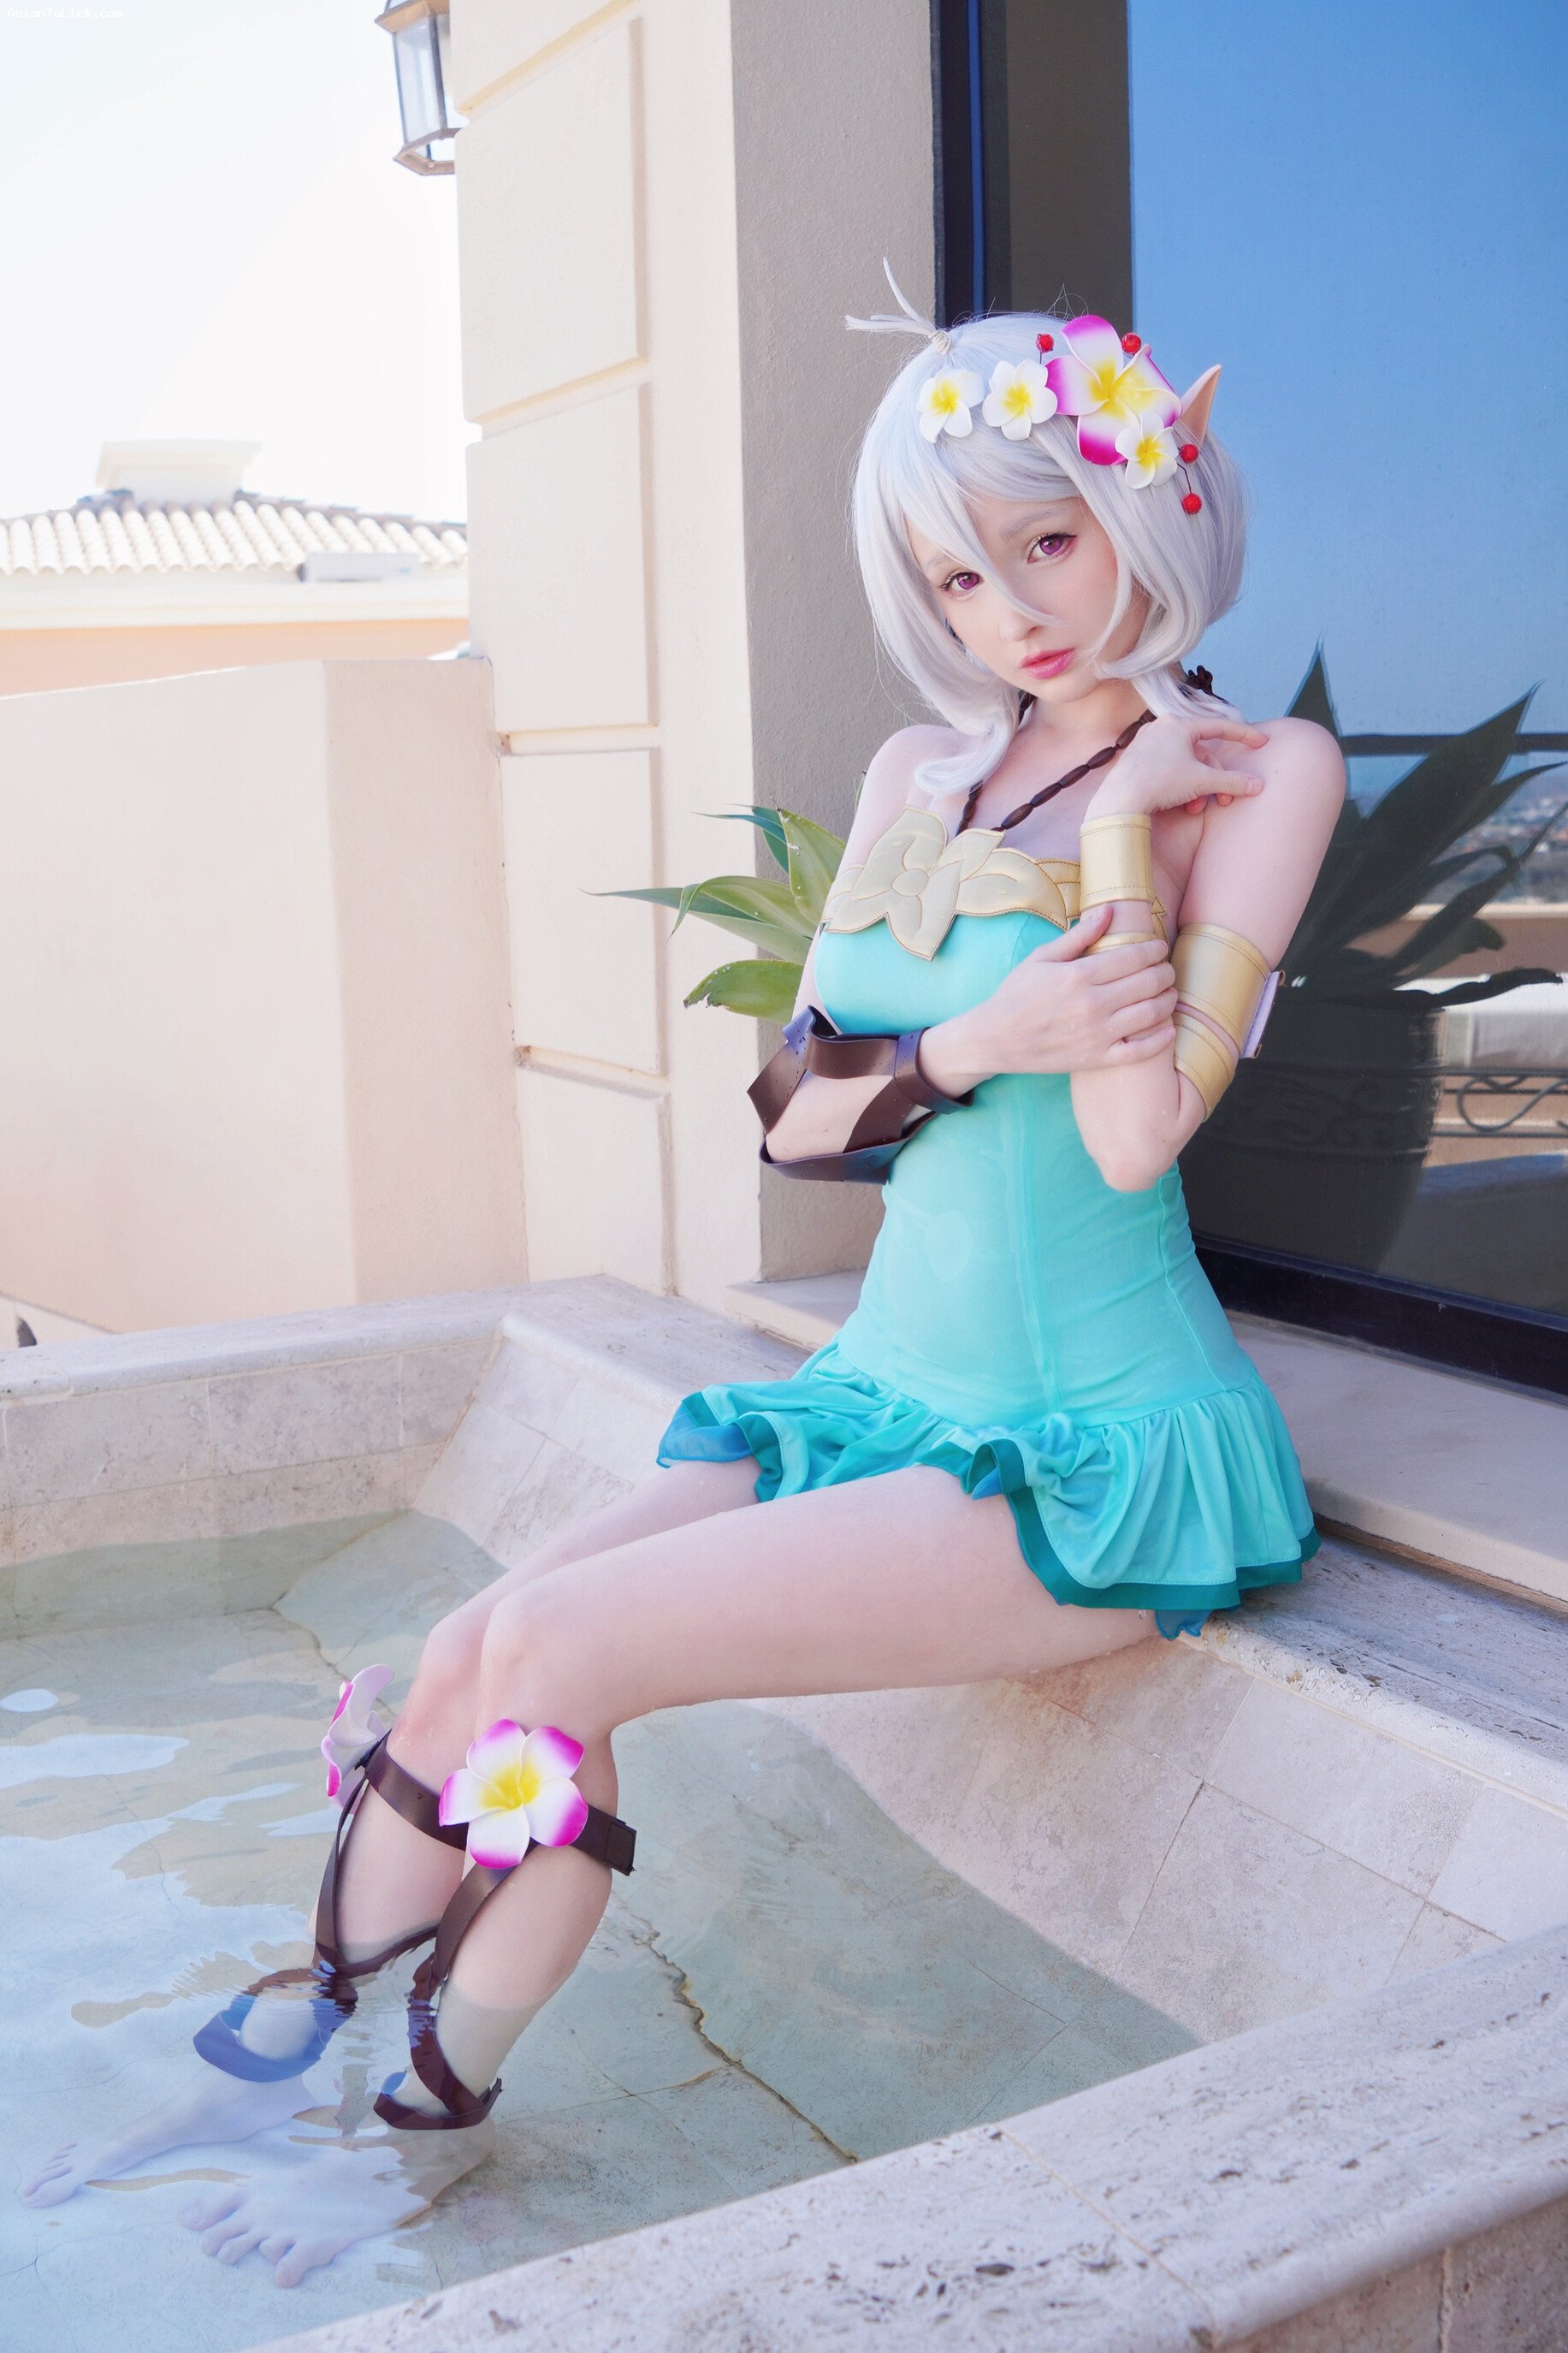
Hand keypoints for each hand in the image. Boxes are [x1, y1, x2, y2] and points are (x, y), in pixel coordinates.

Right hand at [920, 904, 1176, 1090]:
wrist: (996, 1039)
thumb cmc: (1017, 995)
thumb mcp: (1042, 958)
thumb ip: (1079, 936)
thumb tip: (1109, 909)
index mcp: (1079, 975)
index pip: (1133, 957)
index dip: (1154, 949)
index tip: (1159, 947)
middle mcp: (1093, 1004)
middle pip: (1149, 983)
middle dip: (1165, 972)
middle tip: (1167, 969)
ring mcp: (1097, 1034)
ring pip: (1152, 1014)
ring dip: (1168, 1000)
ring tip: (1169, 994)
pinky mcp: (1098, 1058)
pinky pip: (1141, 1051)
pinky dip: (1161, 1039)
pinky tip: (1167, 1029)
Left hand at [1091, 712, 1270, 818]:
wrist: (1120, 800)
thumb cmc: (1160, 783)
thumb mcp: (1202, 782)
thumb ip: (1232, 781)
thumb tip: (1258, 785)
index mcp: (1178, 723)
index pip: (1220, 727)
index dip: (1244, 735)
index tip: (1262, 742)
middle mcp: (1161, 727)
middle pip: (1201, 752)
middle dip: (1215, 779)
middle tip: (1223, 801)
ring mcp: (1147, 743)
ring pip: (1185, 763)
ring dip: (1197, 787)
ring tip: (1195, 808)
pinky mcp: (1137, 760)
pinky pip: (1168, 768)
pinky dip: (1179, 785)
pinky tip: (1179, 804)